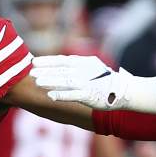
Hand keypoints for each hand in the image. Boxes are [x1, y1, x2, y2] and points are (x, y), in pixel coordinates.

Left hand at [31, 55, 155, 112]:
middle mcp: (84, 71)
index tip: (33, 62)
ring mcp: (87, 83)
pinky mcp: (91, 95)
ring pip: (65, 81)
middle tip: (30, 72)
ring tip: (37, 82)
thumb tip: (58, 67)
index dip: (47, 61)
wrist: (125, 91)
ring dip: (50, 81)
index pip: (62, 60)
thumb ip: (76, 67)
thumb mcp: (91, 68)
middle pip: (61, 70)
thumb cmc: (105, 80)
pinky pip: (73, 95)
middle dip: (44, 70)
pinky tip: (50, 96)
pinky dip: (62, 95)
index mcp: (84, 62)